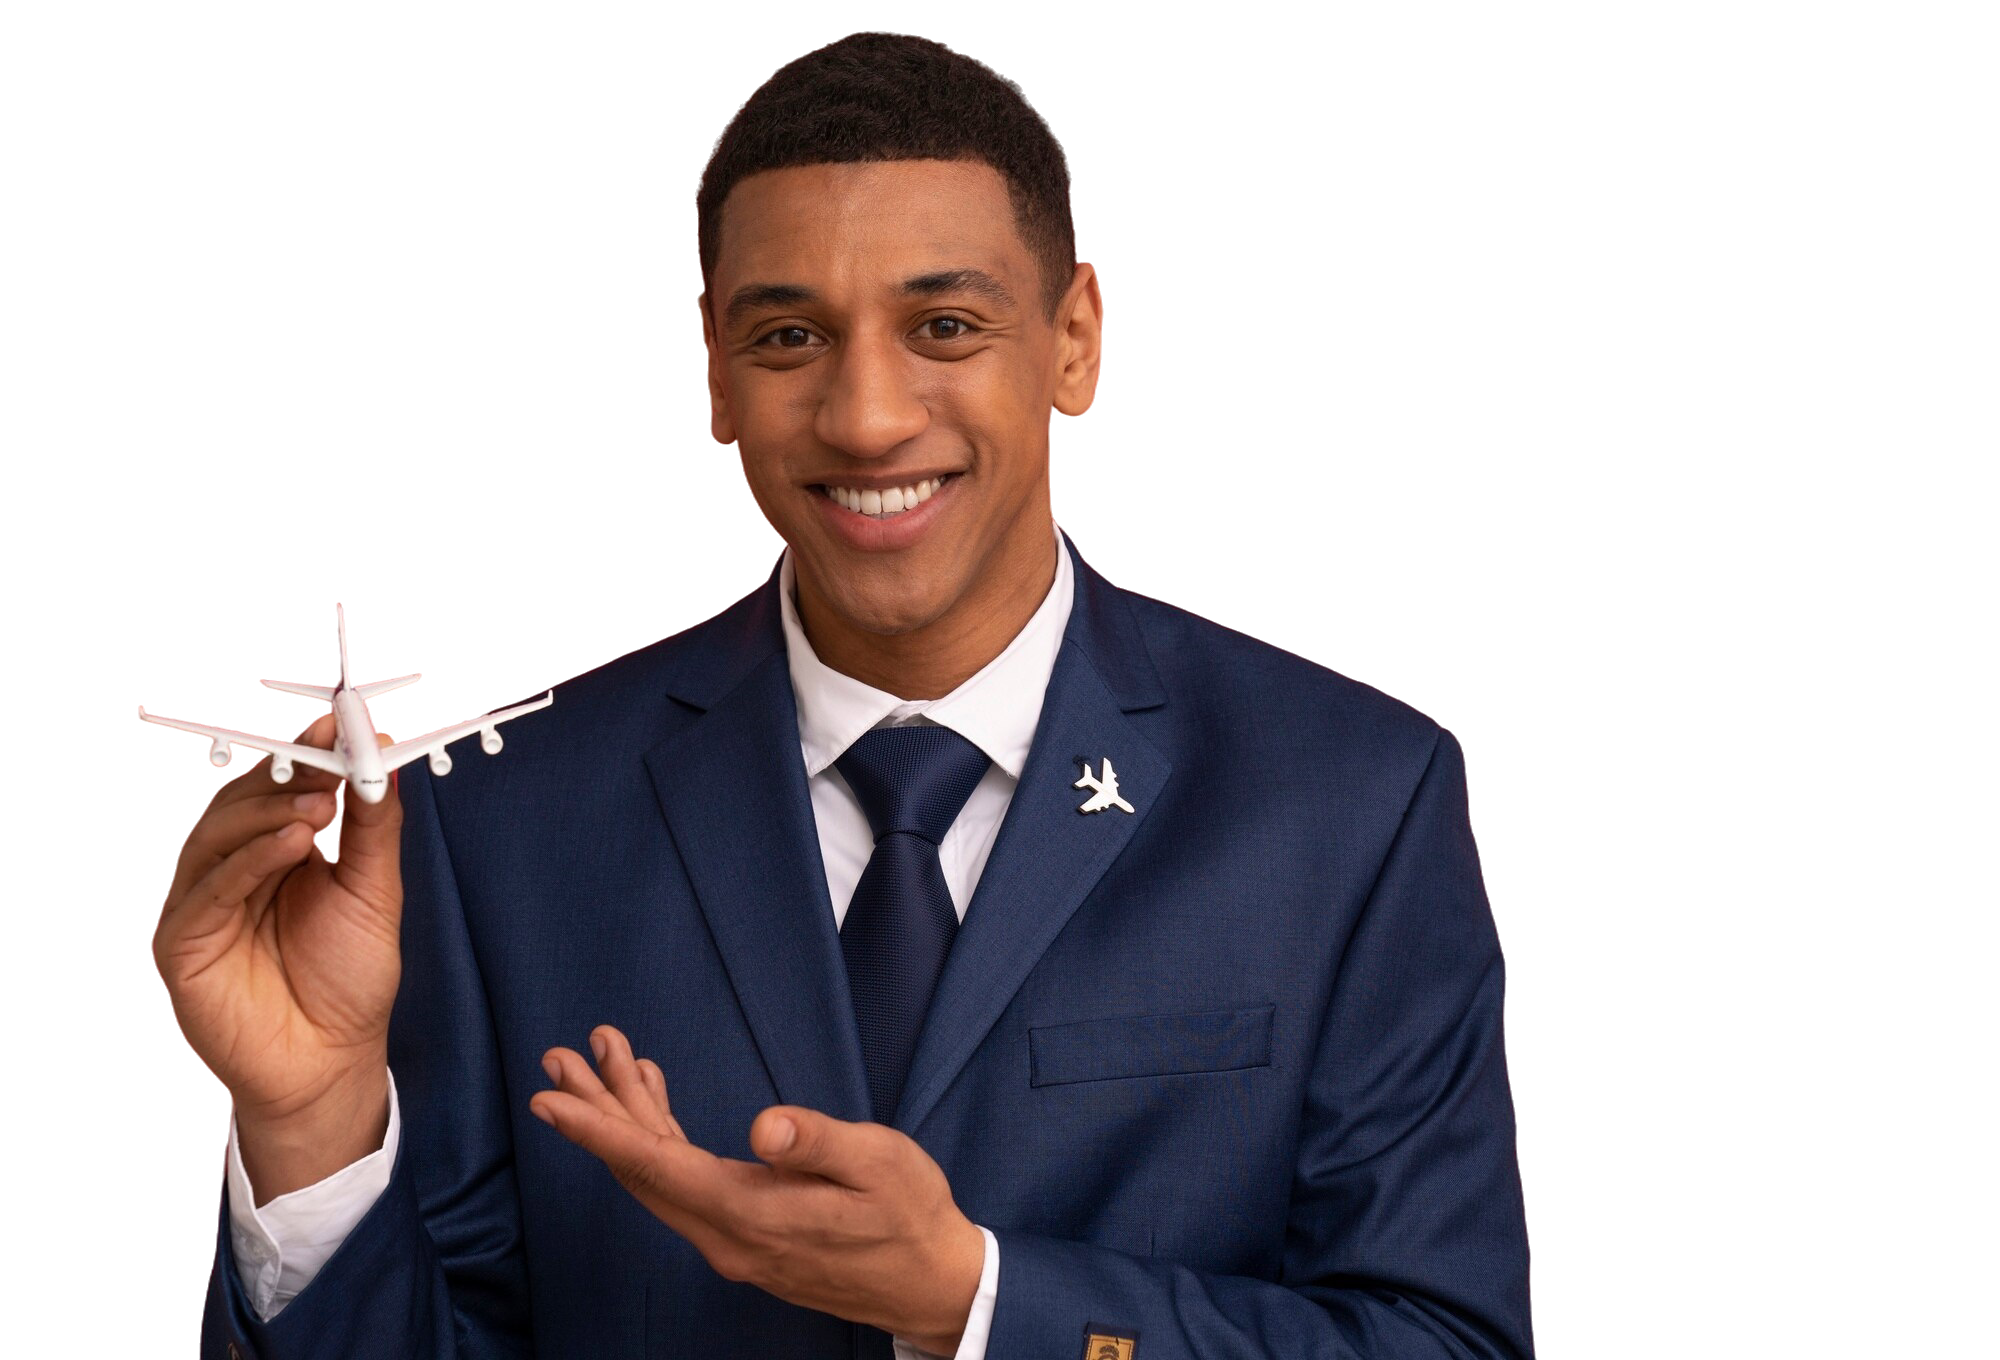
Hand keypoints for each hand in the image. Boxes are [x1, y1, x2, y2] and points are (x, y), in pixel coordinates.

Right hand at [145, 711, 401, 1142]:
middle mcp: (227, 869)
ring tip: (319, 807)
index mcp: (269, 850)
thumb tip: (383, 749)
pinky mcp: (181, 942)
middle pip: (237, 801)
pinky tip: (291, 845)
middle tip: (330, 758)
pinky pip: (206, 889)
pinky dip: (248, 860)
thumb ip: (372, 823)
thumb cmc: (347, 979)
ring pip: (214, 836)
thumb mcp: (373, 889)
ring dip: (267, 812)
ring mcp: (198, 904)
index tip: (339, 720)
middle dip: (285, 774)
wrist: (330, 1063)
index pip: (274, 784)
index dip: (303, 750)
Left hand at [532, 1024, 983, 1354]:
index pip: (655, 1167)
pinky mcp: (746, 1236)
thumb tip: (765, 1128)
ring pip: (660, 1176)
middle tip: (561, 1057)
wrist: (933, 1281)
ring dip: (627, 1119)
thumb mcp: (880, 1164)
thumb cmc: (912, 1215)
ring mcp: (733, 1241)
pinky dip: (662, 1138)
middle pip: (641, 1171)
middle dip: (597, 1111)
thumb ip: (819, 1143)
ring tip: (604, 1060)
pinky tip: (655, 1101)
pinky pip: (685, 1185)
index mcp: (752, 1214)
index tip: (549, 1099)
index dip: (596, 1131)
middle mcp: (727, 1237)